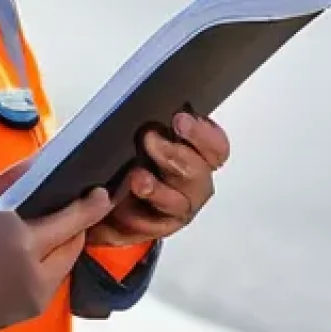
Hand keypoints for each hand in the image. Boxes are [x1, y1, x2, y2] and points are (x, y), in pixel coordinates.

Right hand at [0, 160, 113, 331]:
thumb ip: (15, 176)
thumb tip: (44, 158)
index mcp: (20, 240)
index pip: (72, 220)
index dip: (92, 206)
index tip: (102, 194)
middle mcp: (34, 271)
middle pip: (75, 241)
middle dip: (78, 223)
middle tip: (77, 205)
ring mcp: (36, 295)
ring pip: (68, 261)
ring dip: (65, 243)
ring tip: (52, 226)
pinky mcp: (34, 309)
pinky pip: (54, 278)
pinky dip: (51, 262)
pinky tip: (36, 250)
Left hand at [87, 111, 229, 247]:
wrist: (115, 201)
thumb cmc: (137, 159)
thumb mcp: (147, 134)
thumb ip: (154, 123)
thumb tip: (142, 104)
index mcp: (197, 151)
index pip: (215, 145)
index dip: (202, 133)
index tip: (179, 119)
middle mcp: (193, 179)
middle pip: (197, 170)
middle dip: (174, 154)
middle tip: (150, 139)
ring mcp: (179, 205)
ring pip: (178, 201)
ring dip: (157, 189)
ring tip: (138, 178)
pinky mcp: (160, 227)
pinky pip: (153, 224)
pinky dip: (136, 214)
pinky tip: (123, 204)